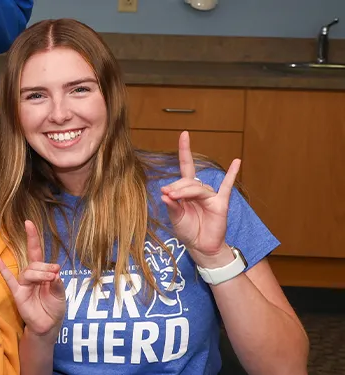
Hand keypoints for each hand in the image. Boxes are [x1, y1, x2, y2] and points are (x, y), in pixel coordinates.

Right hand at [0, 220, 65, 336]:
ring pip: (28, 272)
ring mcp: (23, 284)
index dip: (33, 237)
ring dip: (40, 274)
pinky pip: (9, 280)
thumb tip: (55, 273)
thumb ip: (58, 284)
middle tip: (55, 274)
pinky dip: (3, 269)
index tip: (29, 223)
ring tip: (50, 280)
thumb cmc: (54, 309)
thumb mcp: (60, 295)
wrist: (48, 326)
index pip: (36, 252)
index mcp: (43, 273)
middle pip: (35, 263)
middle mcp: (32, 275)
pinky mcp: (18, 293)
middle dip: (46, 267)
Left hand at [160, 131, 240, 267]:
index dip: (184, 151)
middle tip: (168, 196)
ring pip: (198, 188)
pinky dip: (231, 175)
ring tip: (175, 197)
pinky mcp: (220, 204)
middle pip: (188, 181)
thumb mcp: (175, 219)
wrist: (201, 247)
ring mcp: (211, 196)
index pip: (186, 167)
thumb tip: (165, 194)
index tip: (184, 134)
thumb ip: (172, 206)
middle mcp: (200, 191)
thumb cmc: (188, 231)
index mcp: (186, 192)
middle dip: (177, 187)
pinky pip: (227, 187)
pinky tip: (236, 162)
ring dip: (186, 191)